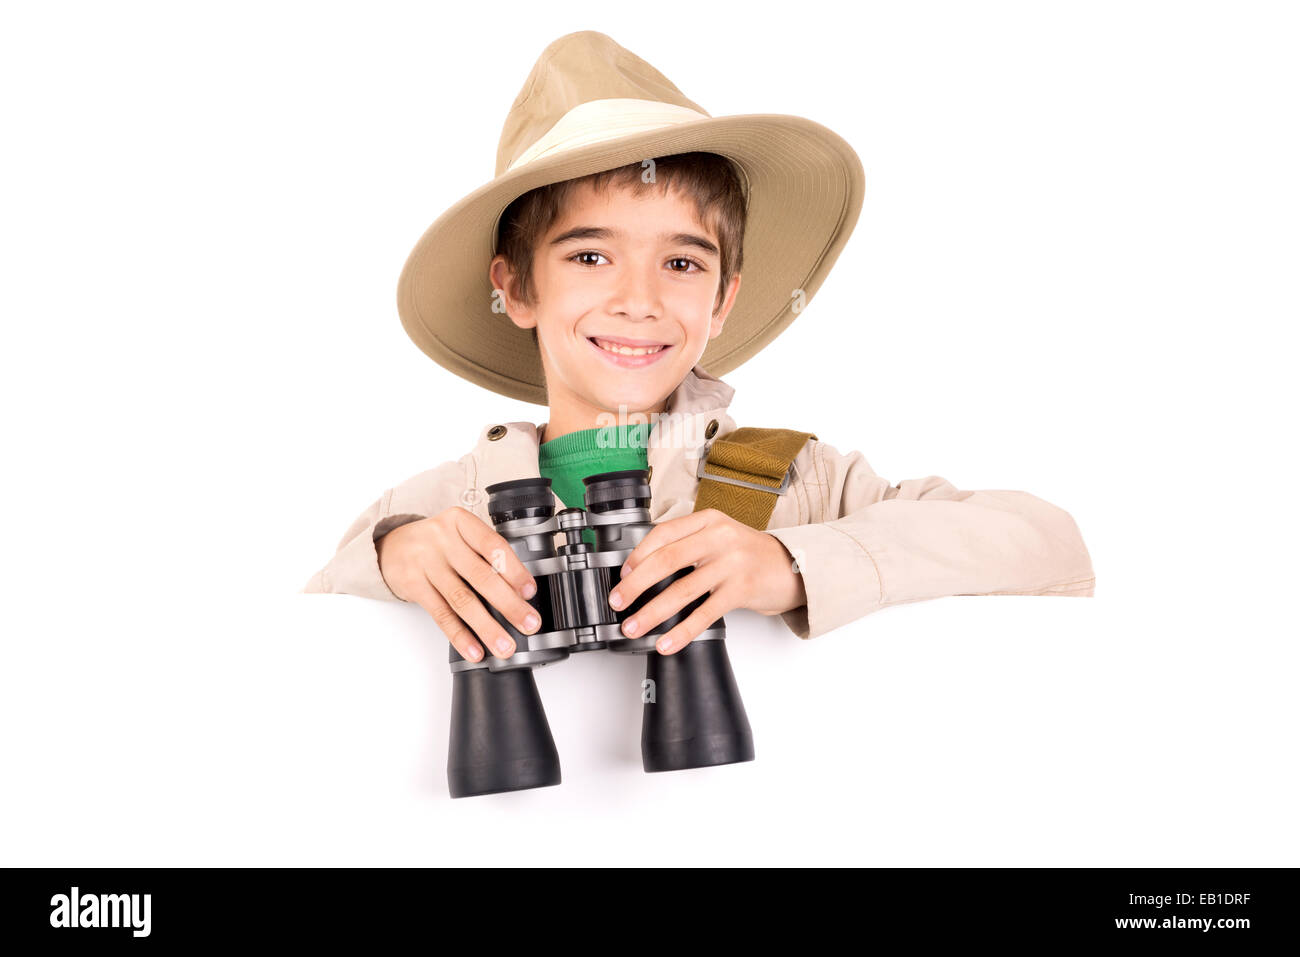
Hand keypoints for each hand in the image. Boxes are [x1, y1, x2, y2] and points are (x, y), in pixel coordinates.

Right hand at [376, 507, 540, 661]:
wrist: (391, 547)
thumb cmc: (437, 543)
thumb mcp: (460, 535)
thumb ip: (484, 554)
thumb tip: (519, 593)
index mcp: (461, 522)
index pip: (493, 545)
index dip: (514, 570)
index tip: (530, 592)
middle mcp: (443, 540)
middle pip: (481, 576)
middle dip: (509, 604)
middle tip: (529, 623)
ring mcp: (426, 563)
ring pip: (462, 600)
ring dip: (487, 627)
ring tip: (504, 645)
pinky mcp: (413, 585)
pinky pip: (441, 615)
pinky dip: (460, 635)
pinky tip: (474, 649)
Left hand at [607, 508, 806, 654]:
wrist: (794, 566)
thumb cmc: (750, 554)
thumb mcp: (719, 536)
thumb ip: (688, 543)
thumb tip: (644, 569)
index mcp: (708, 520)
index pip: (663, 533)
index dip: (638, 555)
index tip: (622, 575)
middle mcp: (719, 537)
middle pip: (666, 560)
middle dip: (635, 585)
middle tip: (618, 602)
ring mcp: (732, 563)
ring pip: (682, 590)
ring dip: (651, 612)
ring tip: (633, 627)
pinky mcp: (742, 589)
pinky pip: (704, 614)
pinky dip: (682, 631)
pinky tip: (666, 642)